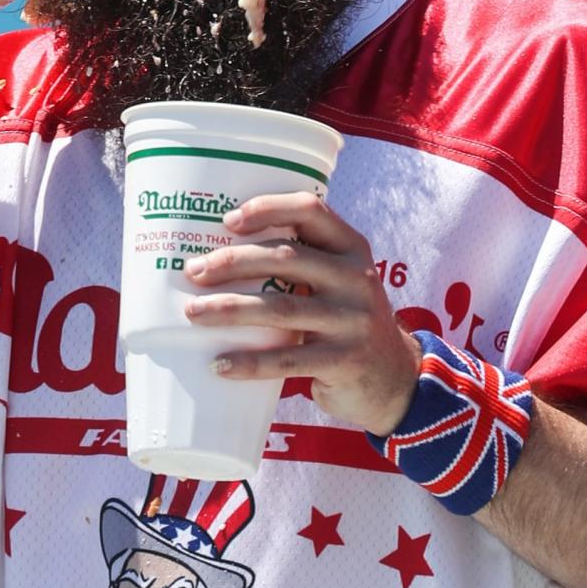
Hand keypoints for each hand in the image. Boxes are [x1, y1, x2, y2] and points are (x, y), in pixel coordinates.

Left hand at [184, 192, 420, 435]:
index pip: (310, 210)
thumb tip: (220, 250)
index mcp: (352, 248)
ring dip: (229, 309)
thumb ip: (303, 262)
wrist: (394, 378)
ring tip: (193, 313)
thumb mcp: (340, 281)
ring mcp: (353, 320)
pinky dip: (248, 362)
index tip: (227, 221)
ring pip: (279, 308)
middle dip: (232, 261)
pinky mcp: (345, 360)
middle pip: (285, 257)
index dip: (267, 208)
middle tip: (193, 271)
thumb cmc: (346, 320)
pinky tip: (219, 364)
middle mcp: (357, 277)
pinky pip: (287, 359)